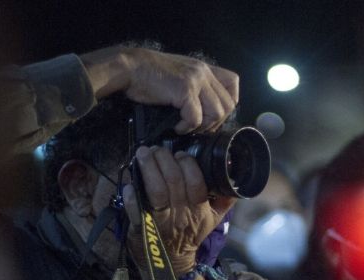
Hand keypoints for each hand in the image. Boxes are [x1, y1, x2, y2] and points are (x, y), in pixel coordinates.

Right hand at [80, 46, 238, 133]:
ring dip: (203, 126)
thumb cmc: (149, 75)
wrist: (130, 68)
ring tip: (187, 127)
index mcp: (204, 68)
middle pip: (228, 104)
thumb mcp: (179, 75)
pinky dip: (187, 127)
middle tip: (198, 127)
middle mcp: (204, 72)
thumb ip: (195, 87)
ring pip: (217, 113)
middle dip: (216, 122)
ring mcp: (196, 80)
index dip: (228, 103)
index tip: (212, 114)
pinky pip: (196, 118)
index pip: (233, 84)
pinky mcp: (185, 90)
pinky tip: (177, 126)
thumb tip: (205, 111)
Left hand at [123, 146, 235, 275]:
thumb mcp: (213, 219)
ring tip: (143, 153)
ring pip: (156, 190)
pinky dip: (131, 193)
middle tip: (157, 148)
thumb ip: (224, 199)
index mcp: (199, 211)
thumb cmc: (191, 234)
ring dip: (148, 168)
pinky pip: (136, 207)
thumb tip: (233, 176)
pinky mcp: (142, 227)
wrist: (172, 263)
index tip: (180, 154)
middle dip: (164, 159)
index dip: (188, 164)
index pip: (196, 183)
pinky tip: (130, 180)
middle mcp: (181, 215)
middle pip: (173, 181)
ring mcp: (160, 221)